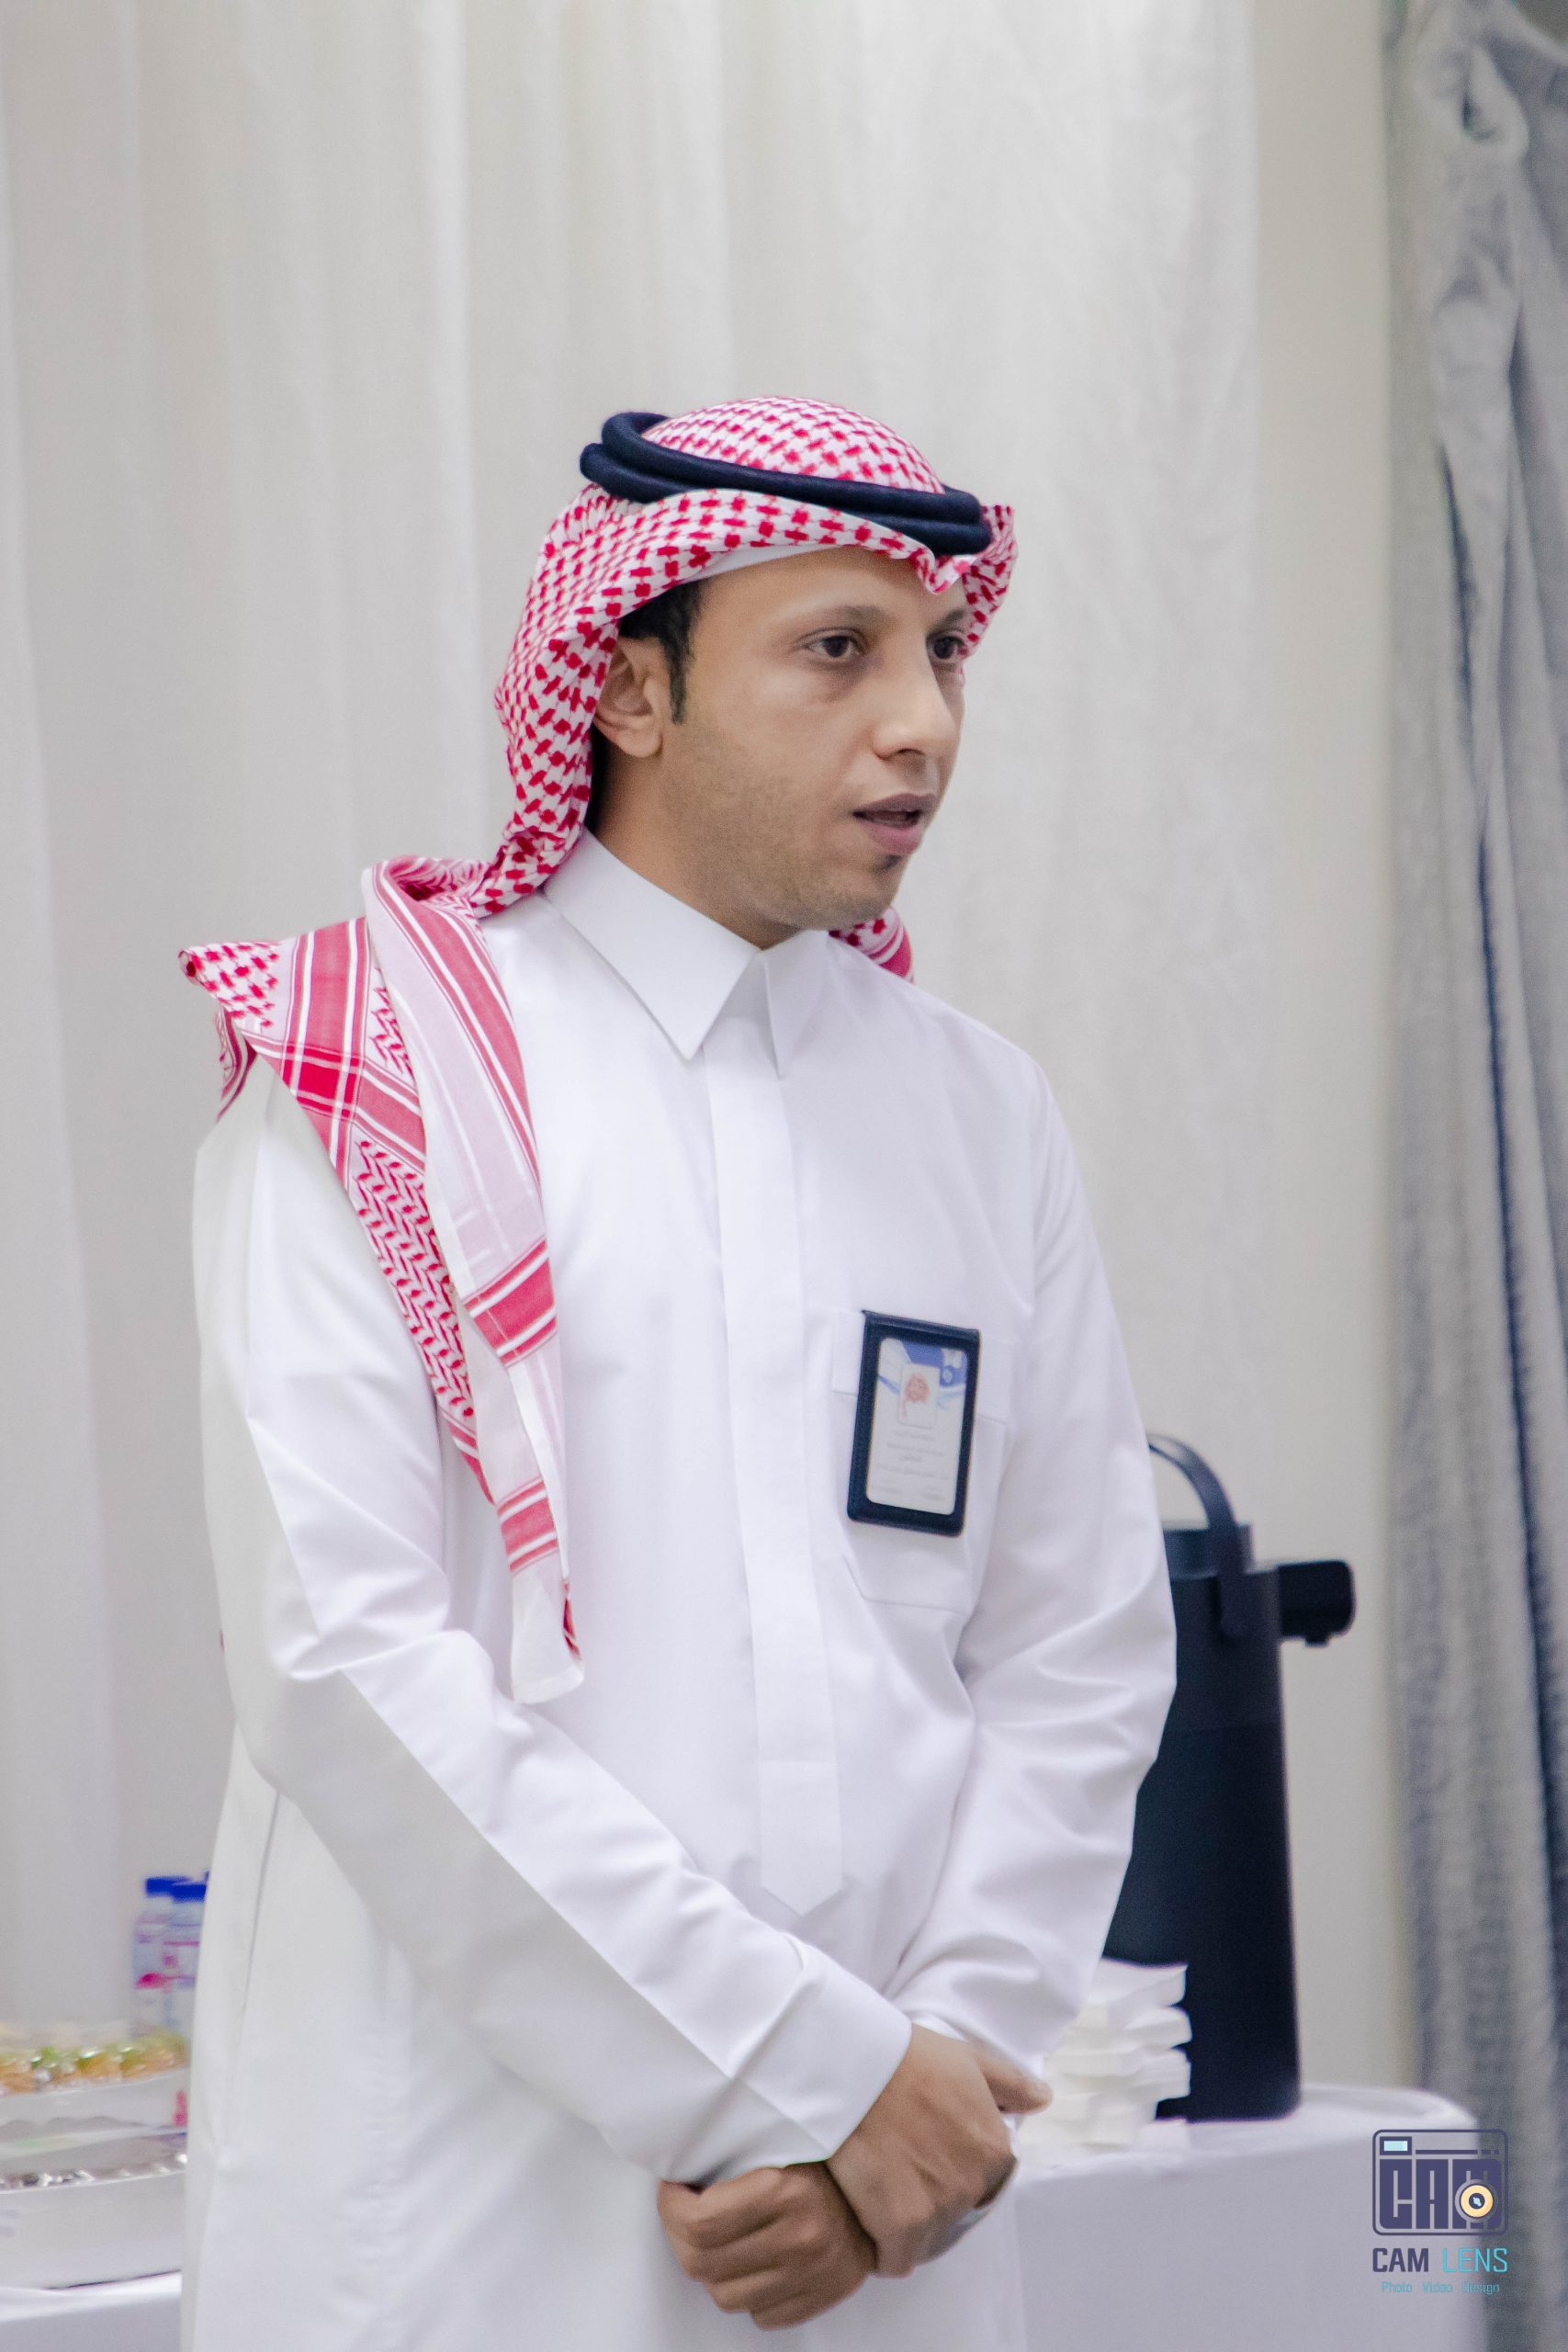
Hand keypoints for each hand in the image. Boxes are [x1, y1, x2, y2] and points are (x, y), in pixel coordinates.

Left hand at [657, 2163, 875, 2329]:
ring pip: (725, 2296)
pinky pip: (759, 2314)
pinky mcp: (821, 2298)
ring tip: (723, 2240)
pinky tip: (754, 2260)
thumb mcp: (779, 2141)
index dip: (671, 2208)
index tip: (673, 2191)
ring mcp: (813, 2275)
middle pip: (704, 2264)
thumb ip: (734, 2157)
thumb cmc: (821, 2159)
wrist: (879, 2187)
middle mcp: (802, 2237)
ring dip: (715, 2270)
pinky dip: (749, 2290)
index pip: (699, 2222)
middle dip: (682, 2239)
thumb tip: (677, 2166)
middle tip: (685, 2216)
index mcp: (787, 2191)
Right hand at [826, 2023, 1047, 2276]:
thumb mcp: (968, 2059)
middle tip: (897, 2163)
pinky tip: (866, 2219)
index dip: (952, 2168)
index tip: (926, 2153)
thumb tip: (1042, 2100)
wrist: (853, 2068)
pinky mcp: (901, 2226)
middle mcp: (973, 2184)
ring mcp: (939, 2208)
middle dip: (930, 2193)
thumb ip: (1010, 2084)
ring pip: (926, 2235)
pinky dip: (882, 2249)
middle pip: (954, 2209)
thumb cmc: (906, 2058)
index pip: (984, 2182)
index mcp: (994, 2149)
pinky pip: (896, 2259)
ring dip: (905, 2221)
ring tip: (877, 2186)